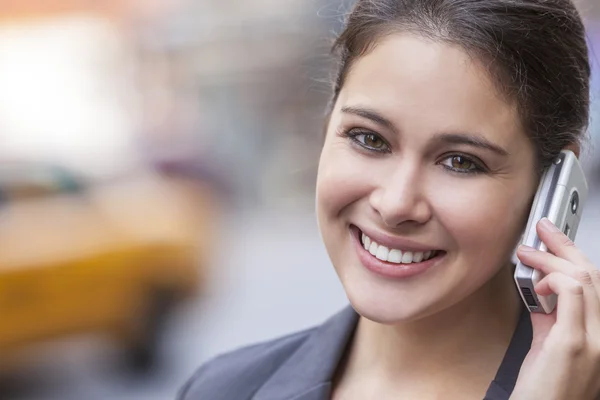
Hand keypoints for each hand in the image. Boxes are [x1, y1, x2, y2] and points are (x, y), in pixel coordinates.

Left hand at [510, 218, 599, 399]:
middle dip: (564, 245)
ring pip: (584, 278)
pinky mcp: (573, 343)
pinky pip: (572, 293)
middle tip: (542, 231)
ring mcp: (594, 340)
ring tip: (527, 254)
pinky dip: (552, 279)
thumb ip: (551, 317)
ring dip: (551, 259)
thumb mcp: (551, 345)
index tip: (554, 239)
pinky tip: (536, 283)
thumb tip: (540, 291)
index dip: (574, 254)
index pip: (596, 282)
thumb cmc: (545, 389)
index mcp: (599, 332)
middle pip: (593, 274)